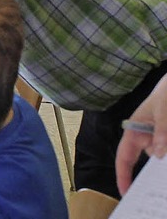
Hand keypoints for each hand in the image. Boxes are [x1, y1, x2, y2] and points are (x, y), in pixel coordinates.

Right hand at [116, 75, 166, 194]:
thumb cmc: (166, 92)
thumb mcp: (163, 109)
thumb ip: (161, 130)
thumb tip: (159, 155)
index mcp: (135, 131)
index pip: (124, 157)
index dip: (123, 175)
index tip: (126, 193)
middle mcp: (146, 138)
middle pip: (148, 161)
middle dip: (155, 172)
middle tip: (160, 186)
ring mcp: (160, 140)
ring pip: (163, 157)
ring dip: (166, 160)